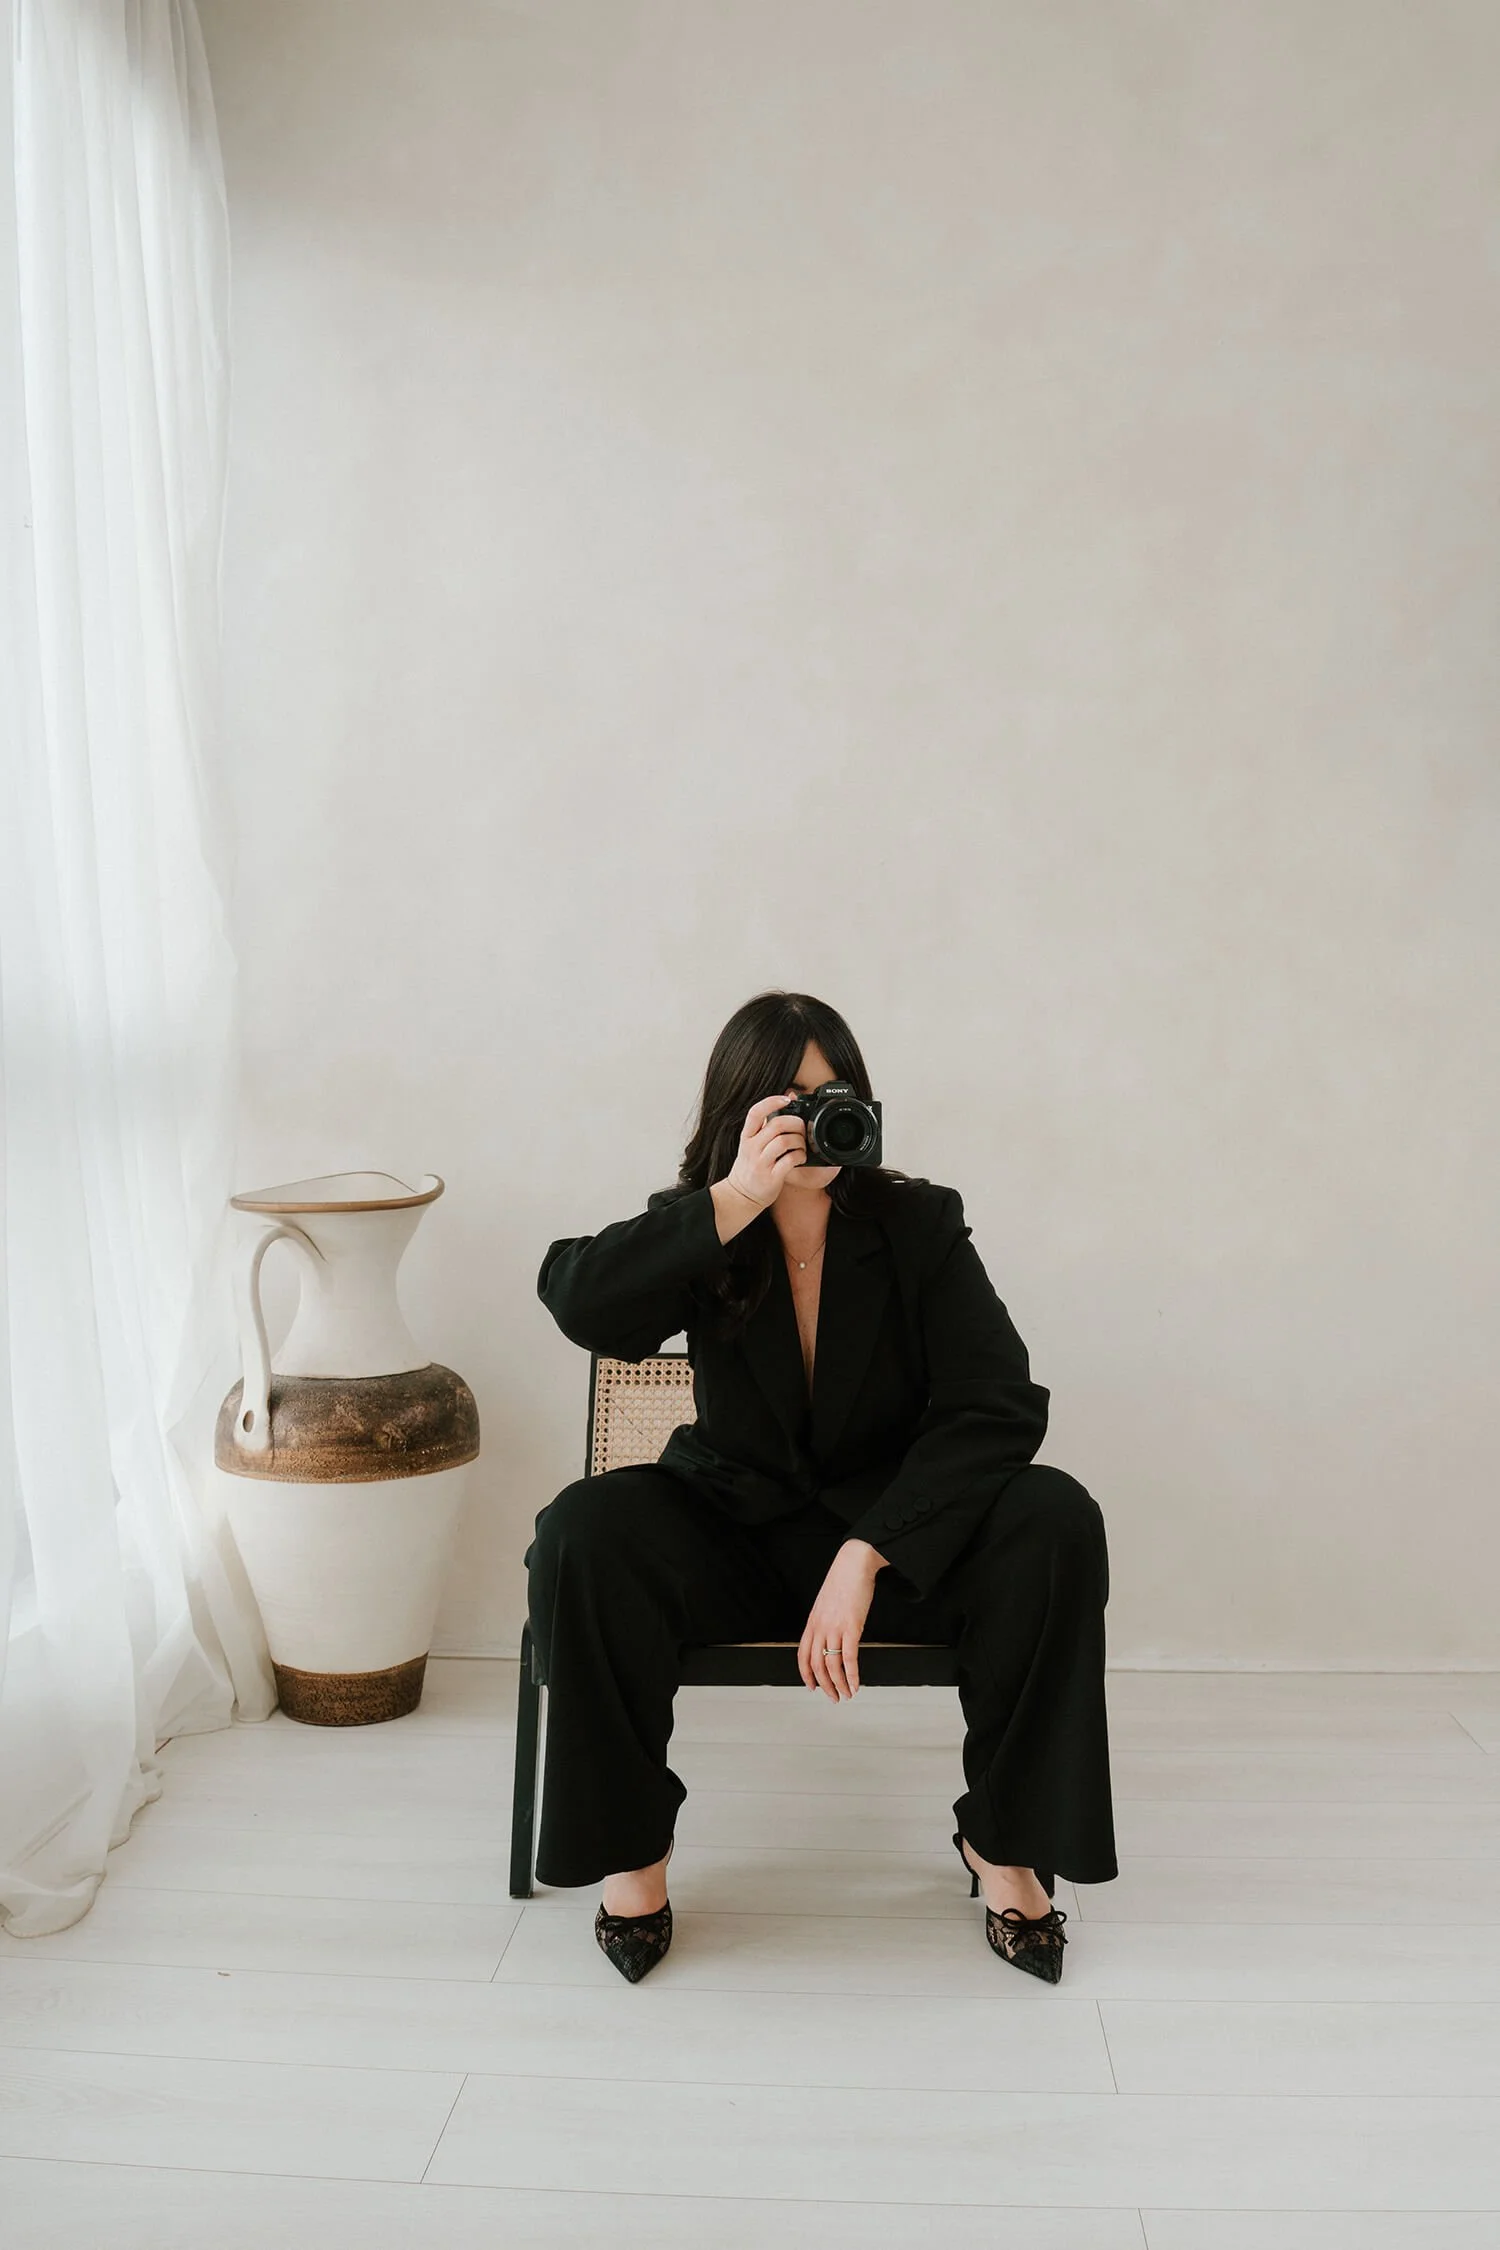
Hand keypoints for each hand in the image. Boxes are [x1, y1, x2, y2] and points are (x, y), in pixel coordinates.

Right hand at [723, 1091, 806, 1211]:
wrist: (741, 1195)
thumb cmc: (750, 1166)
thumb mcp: (751, 1142)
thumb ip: (767, 1123)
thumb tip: (789, 1097)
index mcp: (746, 1136)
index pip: (755, 1112)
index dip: (772, 1101)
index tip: (786, 1100)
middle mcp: (751, 1148)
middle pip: (777, 1124)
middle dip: (795, 1123)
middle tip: (801, 1129)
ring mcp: (761, 1163)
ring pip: (785, 1141)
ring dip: (799, 1141)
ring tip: (801, 1145)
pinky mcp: (771, 1177)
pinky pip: (790, 1160)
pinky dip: (800, 1156)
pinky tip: (800, 1157)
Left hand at [798, 1539, 886, 1701]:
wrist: (854, 1564)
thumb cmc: (843, 1581)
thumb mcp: (826, 1603)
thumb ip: (824, 1620)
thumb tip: (829, 1636)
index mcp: (812, 1622)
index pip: (803, 1655)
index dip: (806, 1674)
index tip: (812, 1687)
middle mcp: (820, 1627)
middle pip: (817, 1665)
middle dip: (825, 1686)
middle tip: (834, 1697)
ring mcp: (834, 1628)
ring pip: (832, 1665)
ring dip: (839, 1684)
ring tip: (847, 1695)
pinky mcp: (851, 1627)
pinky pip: (849, 1658)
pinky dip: (852, 1675)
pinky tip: (856, 1684)